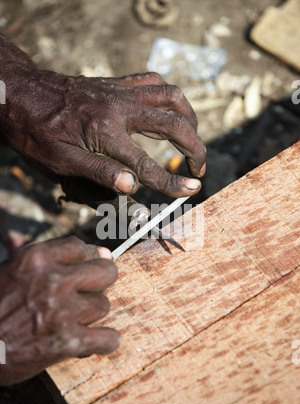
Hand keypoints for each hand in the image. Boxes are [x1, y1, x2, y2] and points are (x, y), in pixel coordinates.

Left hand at [0, 36, 205, 197]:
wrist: (20, 92)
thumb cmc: (35, 130)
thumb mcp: (60, 159)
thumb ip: (98, 173)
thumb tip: (132, 187)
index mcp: (106, 133)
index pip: (147, 165)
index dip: (172, 182)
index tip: (193, 190)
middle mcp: (120, 109)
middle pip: (173, 125)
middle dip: (195, 148)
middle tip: (199, 167)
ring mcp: (120, 92)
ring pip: (171, 97)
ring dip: (189, 119)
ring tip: (192, 138)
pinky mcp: (117, 83)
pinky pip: (153, 81)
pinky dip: (169, 96)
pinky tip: (170, 110)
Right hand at [0, 236, 119, 385]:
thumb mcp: (10, 271)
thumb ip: (50, 261)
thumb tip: (102, 252)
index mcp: (36, 258)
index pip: (81, 247)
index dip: (83, 260)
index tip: (81, 270)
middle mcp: (54, 280)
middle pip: (105, 272)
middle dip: (99, 282)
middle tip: (86, 293)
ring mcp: (63, 311)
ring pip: (104, 305)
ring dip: (92, 314)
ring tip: (74, 320)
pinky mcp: (67, 342)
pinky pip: (108, 339)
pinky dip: (104, 342)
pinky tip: (94, 341)